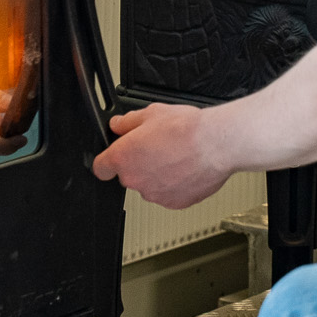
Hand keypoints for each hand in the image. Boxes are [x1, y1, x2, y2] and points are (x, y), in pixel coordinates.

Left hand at [91, 104, 231, 208]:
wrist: (216, 144)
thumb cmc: (187, 130)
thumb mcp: (152, 113)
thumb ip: (128, 122)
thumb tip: (119, 125)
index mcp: (123, 157)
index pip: (100, 168)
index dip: (107, 162)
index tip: (115, 158)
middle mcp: (135, 180)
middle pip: (128, 176)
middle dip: (139, 164)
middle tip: (158, 148)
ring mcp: (155, 194)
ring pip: (150, 186)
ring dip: (158, 175)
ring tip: (177, 157)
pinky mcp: (175, 203)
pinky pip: (169, 194)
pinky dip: (175, 185)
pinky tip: (187, 168)